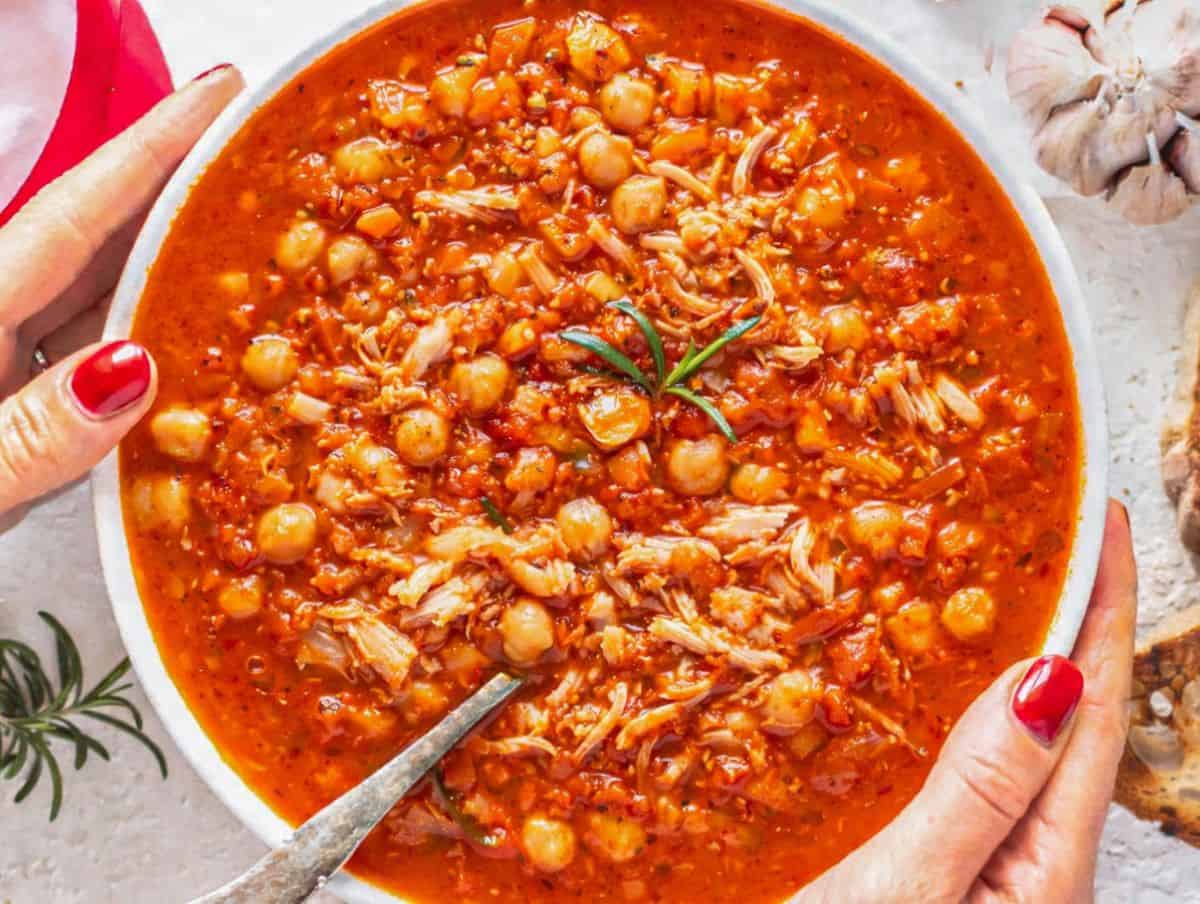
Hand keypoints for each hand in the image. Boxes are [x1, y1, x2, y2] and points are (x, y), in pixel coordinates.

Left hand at [0, 64, 242, 518]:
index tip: (217, 95)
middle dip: (172, 198)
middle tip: (253, 165)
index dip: (148, 152)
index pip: (70, 219)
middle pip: (91, 246)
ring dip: (167, 280)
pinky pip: (85, 373)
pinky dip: (140, 360)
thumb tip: (132, 372)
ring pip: (95, 308)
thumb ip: (26, 437)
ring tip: (244, 255)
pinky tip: (186, 360)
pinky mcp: (5, 422)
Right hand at [806, 499, 1135, 902]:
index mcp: (1044, 873)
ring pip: (1023, 743)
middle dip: (1078, 620)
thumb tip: (1050, 679)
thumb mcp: (907, 893)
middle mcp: (1033, 868)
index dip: (1108, 609)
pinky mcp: (947, 867)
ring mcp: (990, 871)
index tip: (1110, 518)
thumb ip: (980, 792)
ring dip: (1026, 656)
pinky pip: (977, 771)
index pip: (1094, 714)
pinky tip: (941, 685)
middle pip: (1075, 723)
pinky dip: (968, 706)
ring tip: (1011, 583)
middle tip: (1061, 530)